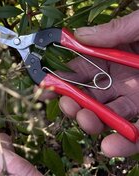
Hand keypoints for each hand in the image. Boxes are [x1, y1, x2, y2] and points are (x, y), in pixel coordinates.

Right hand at [57, 11, 138, 155]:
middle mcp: (125, 76)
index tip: (45, 83)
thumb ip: (114, 31)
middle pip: (90, 92)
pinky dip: (124, 142)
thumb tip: (77, 36)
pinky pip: (137, 133)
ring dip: (92, 121)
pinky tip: (110, 144)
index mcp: (117, 51)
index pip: (81, 64)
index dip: (61, 73)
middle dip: (73, 100)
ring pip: (109, 115)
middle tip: (66, 104)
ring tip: (85, 121)